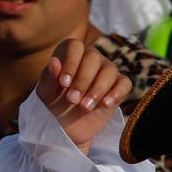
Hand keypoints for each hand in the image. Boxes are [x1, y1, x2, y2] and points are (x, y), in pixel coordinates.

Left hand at [36, 38, 128, 154]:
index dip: (70, 63)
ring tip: (84, 107)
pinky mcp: (118, 86)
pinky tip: (105, 104)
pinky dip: (116, 93)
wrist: (66, 125)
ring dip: (97, 89)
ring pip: (110, 70)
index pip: (75, 46)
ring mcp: (106, 70)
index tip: (63, 83)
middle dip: (82, 80)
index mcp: (71, 53)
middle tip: (72, 100)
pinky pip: (125, 83)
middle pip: (94, 57)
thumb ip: (49, 77)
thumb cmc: (53, 101)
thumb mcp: (46, 91)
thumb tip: (54, 62)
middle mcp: (91, 57)